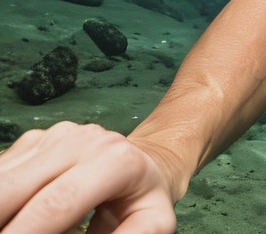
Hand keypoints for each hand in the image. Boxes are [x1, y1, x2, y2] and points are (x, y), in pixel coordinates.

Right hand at [0, 122, 178, 233]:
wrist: (144, 162)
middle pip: (17, 188)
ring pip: (3, 179)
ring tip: (8, 229)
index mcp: (115, 160)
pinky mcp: (34, 141)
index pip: (57, 203)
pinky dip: (0, 198)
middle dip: (1, 222)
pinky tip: (11, 217)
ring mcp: (55, 136)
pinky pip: (1, 173)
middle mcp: (83, 140)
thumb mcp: (154, 222)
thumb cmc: (144, 198)